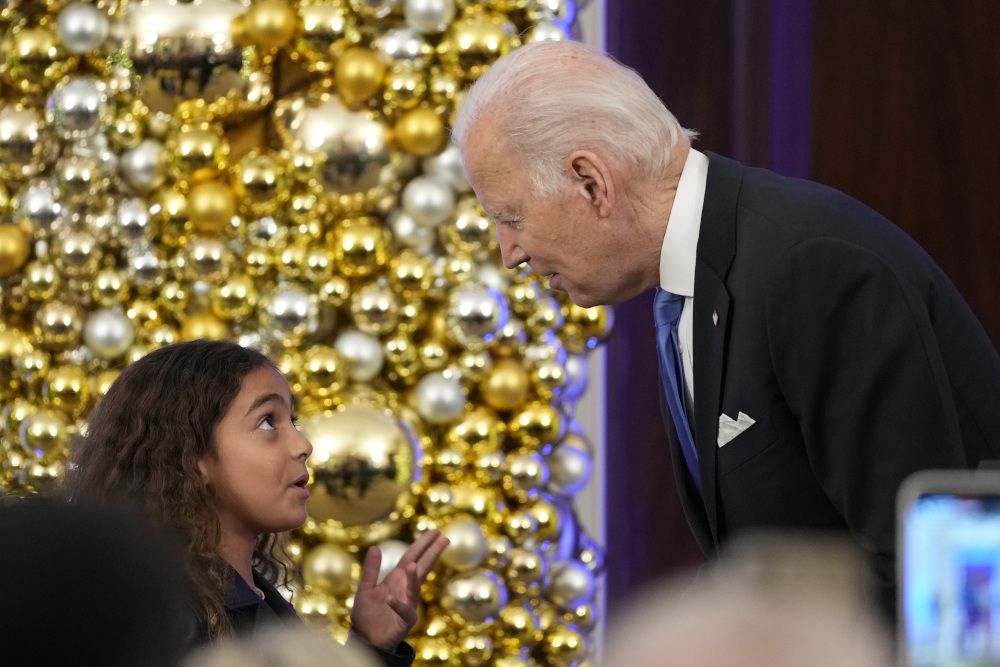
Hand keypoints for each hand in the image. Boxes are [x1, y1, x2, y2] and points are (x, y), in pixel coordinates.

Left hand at [350, 529, 448, 651]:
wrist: (366, 639)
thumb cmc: (367, 614)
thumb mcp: (365, 589)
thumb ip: (371, 570)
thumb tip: (374, 547)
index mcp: (397, 578)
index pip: (412, 557)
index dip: (422, 544)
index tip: (435, 532)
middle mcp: (405, 589)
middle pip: (421, 567)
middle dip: (432, 553)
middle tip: (444, 538)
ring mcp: (408, 604)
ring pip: (414, 589)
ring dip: (413, 578)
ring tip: (412, 566)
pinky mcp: (404, 621)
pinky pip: (404, 612)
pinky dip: (398, 605)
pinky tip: (390, 599)